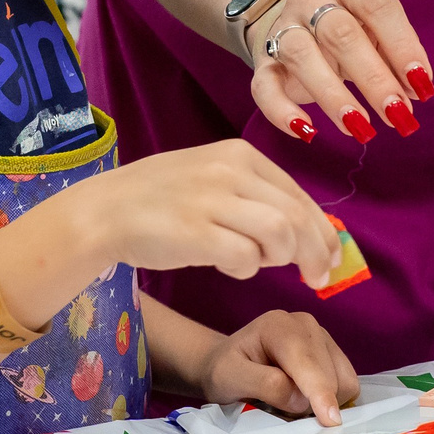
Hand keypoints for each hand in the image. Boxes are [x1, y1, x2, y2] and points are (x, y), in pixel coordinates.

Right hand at [64, 140, 342, 288]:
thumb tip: (306, 233)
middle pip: (297, 217)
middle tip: (317, 279)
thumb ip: (254, 198)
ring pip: (280, 235)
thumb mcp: (211, 180)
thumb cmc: (159, 201)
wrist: (103, 211)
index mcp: (238, 154)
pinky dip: (246, 269)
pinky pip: (245, 258)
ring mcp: (211, 200)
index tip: (330, 259)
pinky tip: (229, 266)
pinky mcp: (195, 232)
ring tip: (260, 265)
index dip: (323, 233)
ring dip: (280, 259)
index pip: (299, 196)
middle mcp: (229, 171)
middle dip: (316, 254)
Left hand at [203, 310, 358, 425]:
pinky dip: (332, 399)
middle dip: (314, 403)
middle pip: (330, 376)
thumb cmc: (224, 371)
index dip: (320, 392)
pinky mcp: (331, 353)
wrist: (225, 363)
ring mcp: (321, 337)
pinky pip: (347, 384)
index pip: (306, 362)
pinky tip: (305, 397)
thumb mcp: (229, 379)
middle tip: (281, 410)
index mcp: (278, 326)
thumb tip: (300, 398)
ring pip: (345, 382)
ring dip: (325, 402)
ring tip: (290, 401)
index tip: (330, 421)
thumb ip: (264, 385)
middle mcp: (305, 325)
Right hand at [246, 0, 433, 144]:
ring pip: (301, 56)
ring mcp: (282, 28)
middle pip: (339, 33)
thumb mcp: (378, 30)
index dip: (402, 45)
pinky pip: (264, 86)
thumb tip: (415, 90)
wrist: (294, 19)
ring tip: (361, 127)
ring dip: (333, 95)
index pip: (377, 6)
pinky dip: (281, 112)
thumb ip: (396, 55)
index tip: (421, 85)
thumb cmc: (352, 27)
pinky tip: (307, 132)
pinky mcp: (264, 63)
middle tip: (397, 113)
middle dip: (372, 77)